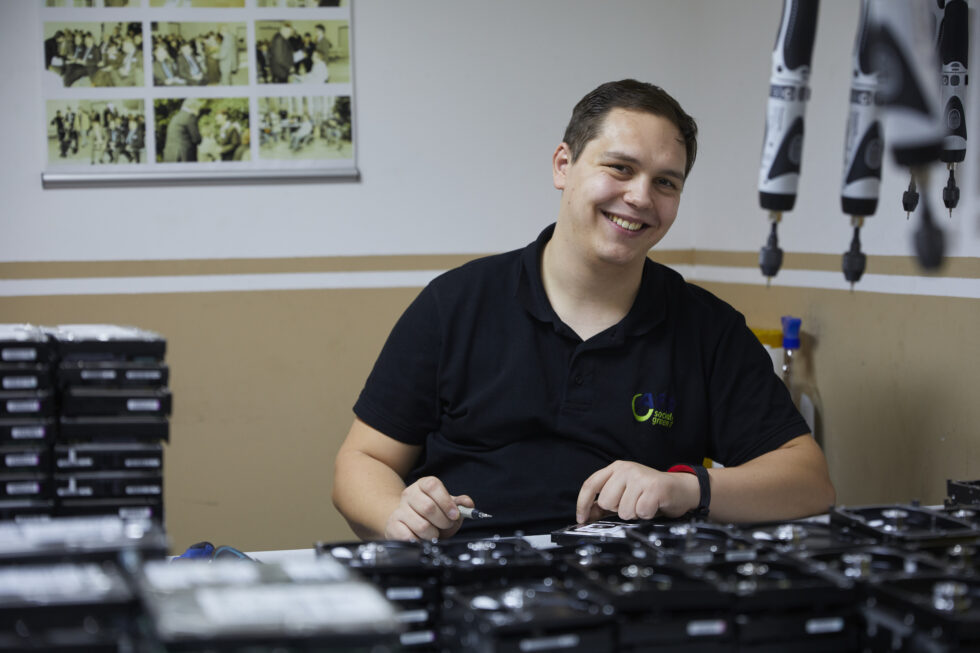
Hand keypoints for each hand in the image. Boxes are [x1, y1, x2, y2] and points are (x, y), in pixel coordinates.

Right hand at [384, 476, 474, 540]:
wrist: (409, 523)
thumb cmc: (432, 515)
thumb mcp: (447, 507)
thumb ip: (459, 504)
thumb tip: (468, 504)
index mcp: (423, 484)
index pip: (432, 485)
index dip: (446, 501)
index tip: (454, 515)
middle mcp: (409, 494)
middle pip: (428, 507)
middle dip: (443, 521)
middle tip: (446, 525)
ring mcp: (399, 509)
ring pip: (421, 525)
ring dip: (433, 534)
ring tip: (434, 534)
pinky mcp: (393, 525)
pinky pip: (409, 537)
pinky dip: (420, 542)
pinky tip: (422, 539)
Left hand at [575, 461, 698, 523]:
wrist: (681, 489)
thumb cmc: (650, 493)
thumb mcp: (625, 493)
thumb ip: (605, 503)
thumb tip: (587, 515)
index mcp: (616, 468)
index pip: (591, 484)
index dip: (583, 504)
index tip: (582, 519)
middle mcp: (626, 469)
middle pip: (607, 502)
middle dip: (619, 510)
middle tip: (633, 504)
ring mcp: (640, 476)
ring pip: (624, 510)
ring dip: (635, 514)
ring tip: (644, 504)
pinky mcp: (654, 487)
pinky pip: (641, 512)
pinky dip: (647, 515)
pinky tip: (653, 506)